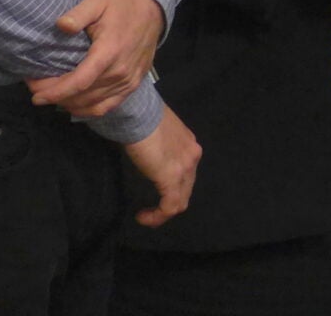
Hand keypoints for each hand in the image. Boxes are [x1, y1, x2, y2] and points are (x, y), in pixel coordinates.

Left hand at [26, 0, 163, 117]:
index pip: (79, 81)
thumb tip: (61, 26)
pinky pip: (108, 106)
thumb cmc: (121, 5)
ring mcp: (128, 81)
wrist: (153, 11)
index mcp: (110, 51)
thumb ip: (79, 14)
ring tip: (51, 96)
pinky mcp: (132, 85)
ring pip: (93, 104)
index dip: (56, 92)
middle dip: (56, 97)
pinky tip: (73, 105)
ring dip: (69, 104)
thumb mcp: (98, 2)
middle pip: (82, 95)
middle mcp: (120, 71)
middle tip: (36, 91)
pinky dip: (88, 110)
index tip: (36, 95)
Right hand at [121, 103, 200, 227]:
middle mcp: (193, 155)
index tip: (152, 189)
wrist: (138, 113)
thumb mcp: (154, 133)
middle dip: (169, 201)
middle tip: (151, 208)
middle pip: (186, 187)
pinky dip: (158, 216)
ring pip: (180, 200)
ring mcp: (186, 167)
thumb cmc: (139, 118)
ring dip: (163, 212)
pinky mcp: (172, 178)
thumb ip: (156, 146)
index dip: (172, 185)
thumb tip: (145, 153)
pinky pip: (170, 206)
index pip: (186, 171)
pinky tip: (143, 217)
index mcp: (188, 144)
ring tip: (146, 216)